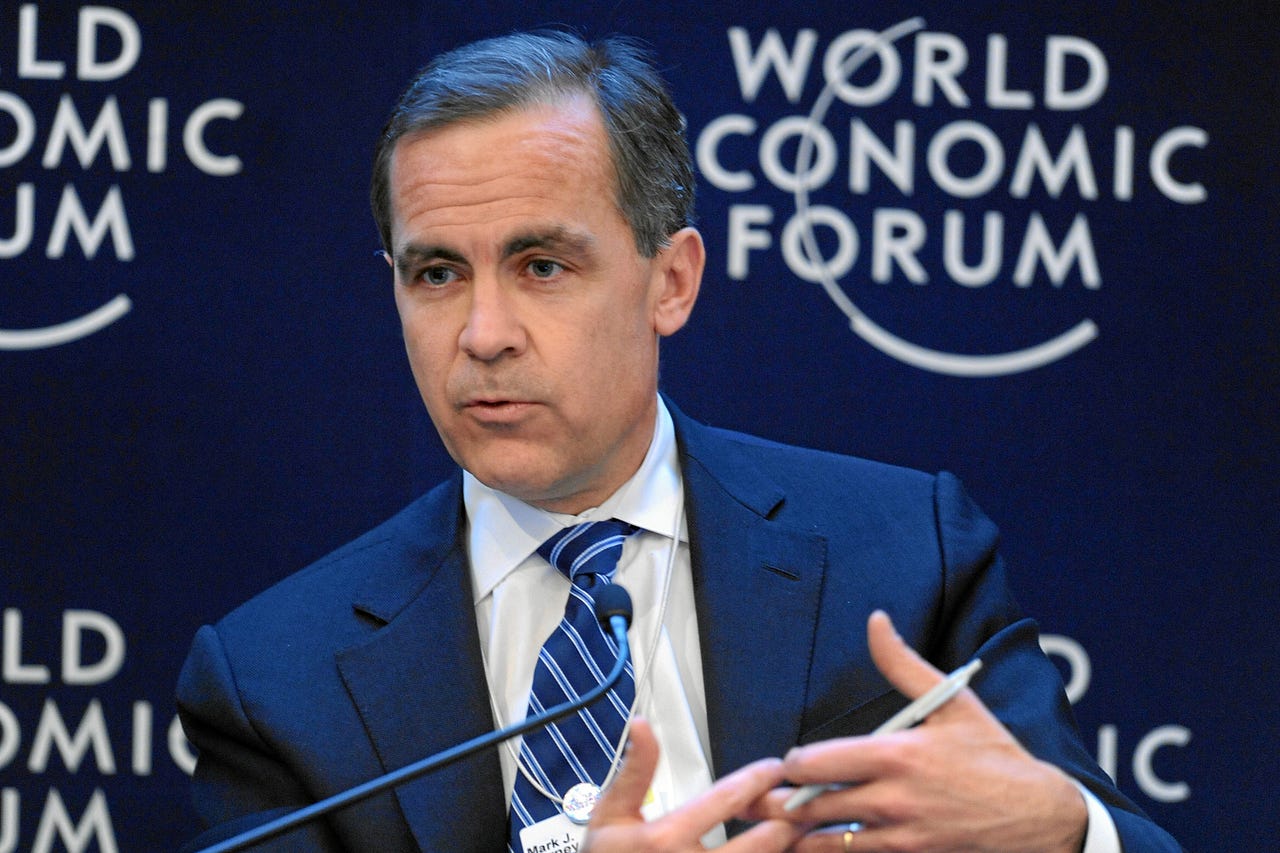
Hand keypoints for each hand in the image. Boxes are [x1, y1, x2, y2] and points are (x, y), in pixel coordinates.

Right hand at [582, 717, 808, 851]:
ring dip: (784, 849)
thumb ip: (634, 771)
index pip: (724, 801)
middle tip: (804, 804)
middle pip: (759, 845)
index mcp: (664, 838)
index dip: (756, 781)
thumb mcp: (610, 814)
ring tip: (799, 831)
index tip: (775, 769)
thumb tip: (643, 726)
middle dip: (787, 822)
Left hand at [752, 611, 1086, 852]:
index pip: (817, 762)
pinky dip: (833, 851)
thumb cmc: (994, 758)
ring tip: (779, 825)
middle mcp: (893, 798)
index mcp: (897, 755)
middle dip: (784, 799)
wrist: (1040, 816)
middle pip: (813, 804)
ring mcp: (901, 834)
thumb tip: (876, 622)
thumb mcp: (952, 703)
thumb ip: (903, 663)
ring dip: (801, 832)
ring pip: (828, 840)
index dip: (793, 764)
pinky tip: (819, 844)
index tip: (789, 762)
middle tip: (766, 795)